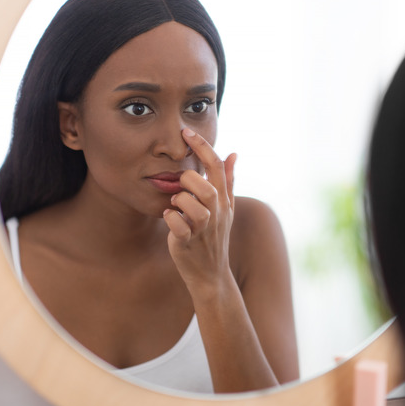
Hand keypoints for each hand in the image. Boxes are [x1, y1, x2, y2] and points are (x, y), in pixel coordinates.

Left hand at [163, 128, 236, 295]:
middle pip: (206, 186)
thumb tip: (234, 153)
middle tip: (180, 186)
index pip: (216, 166)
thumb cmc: (214, 236)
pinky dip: (170, 219)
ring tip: (176, 205)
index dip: (202, 146)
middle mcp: (216, 213)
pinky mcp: (187, 242)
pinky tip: (170, 217)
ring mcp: (203, 229)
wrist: (211, 273)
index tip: (186, 131)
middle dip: (188, 180)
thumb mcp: (226, 208)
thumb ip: (229, 180)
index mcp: (223, 200)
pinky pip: (178, 225)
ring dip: (179, 200)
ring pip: (192, 205)